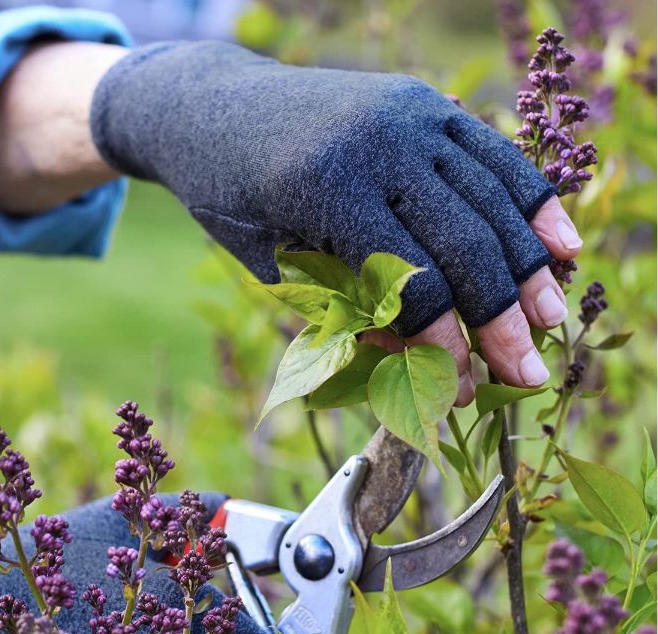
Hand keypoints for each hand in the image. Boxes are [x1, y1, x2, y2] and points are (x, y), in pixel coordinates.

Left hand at [90, 42, 577, 402]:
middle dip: (502, 318)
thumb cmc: (233, 198)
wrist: (214, 109)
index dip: (442, 341)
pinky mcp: (426, 105)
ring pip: (491, 201)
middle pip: (465, 244)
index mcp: (327, 189)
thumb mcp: (273, 263)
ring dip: (530, 267)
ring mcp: (410, 117)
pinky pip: (495, 157)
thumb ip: (344, 308)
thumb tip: (419, 360)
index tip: (463, 385)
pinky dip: (533, 203)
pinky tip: (563, 245)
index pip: (409, 281)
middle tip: (529, 373)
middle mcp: (379, 145)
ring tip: (553, 321)